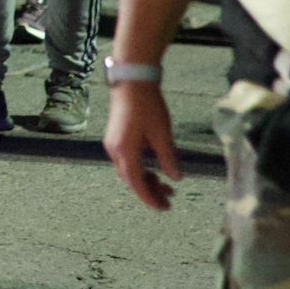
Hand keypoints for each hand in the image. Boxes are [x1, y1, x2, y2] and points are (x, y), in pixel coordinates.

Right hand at [103, 81, 182, 210]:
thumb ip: (168, 158)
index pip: (136, 183)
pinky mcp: (116, 137)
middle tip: (169, 200)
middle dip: (149, 191)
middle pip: (130, 179)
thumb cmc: (147, 105)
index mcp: (125, 152)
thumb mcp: (162, 133)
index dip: (150, 198)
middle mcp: (115, 151)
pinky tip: (154, 169)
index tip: (164, 208)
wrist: (131, 80)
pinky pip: (127, 161)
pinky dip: (140, 169)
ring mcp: (113, 144)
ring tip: (165, 186)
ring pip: (128, 171)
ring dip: (145, 180)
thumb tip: (175, 178)